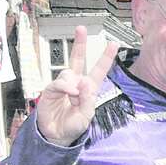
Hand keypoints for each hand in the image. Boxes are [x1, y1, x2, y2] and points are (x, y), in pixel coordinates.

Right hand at [35, 26, 119, 146]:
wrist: (57, 135)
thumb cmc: (73, 126)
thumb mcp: (87, 115)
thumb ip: (88, 100)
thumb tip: (84, 81)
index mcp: (89, 88)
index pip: (99, 69)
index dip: (106, 57)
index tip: (113, 43)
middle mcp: (76, 83)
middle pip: (78, 59)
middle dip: (79, 43)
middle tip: (81, 29)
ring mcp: (64, 85)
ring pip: (69, 73)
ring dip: (74, 85)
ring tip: (75, 98)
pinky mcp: (52, 90)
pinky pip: (60, 83)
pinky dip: (66, 87)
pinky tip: (70, 93)